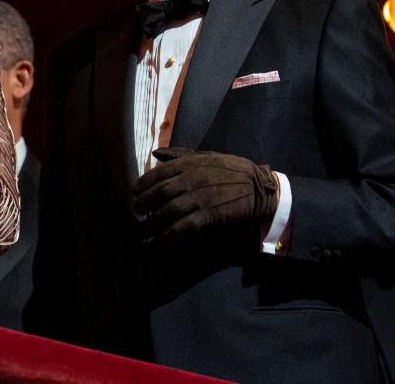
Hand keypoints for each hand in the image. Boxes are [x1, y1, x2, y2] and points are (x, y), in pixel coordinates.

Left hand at [131, 147, 278, 239]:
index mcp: (190, 163)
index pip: (159, 173)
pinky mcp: (209, 215)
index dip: (143, 184)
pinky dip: (168, 236)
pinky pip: (183, 227)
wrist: (259, 186)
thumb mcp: (206, 156)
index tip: (134, 192)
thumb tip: (156, 153)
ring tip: (145, 231)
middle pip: (160, 193)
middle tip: (137, 213)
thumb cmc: (232, 170)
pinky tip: (160, 242)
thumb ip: (180, 154)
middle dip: (143, 205)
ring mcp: (200, 198)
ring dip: (152, 224)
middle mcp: (192, 179)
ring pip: (168, 212)